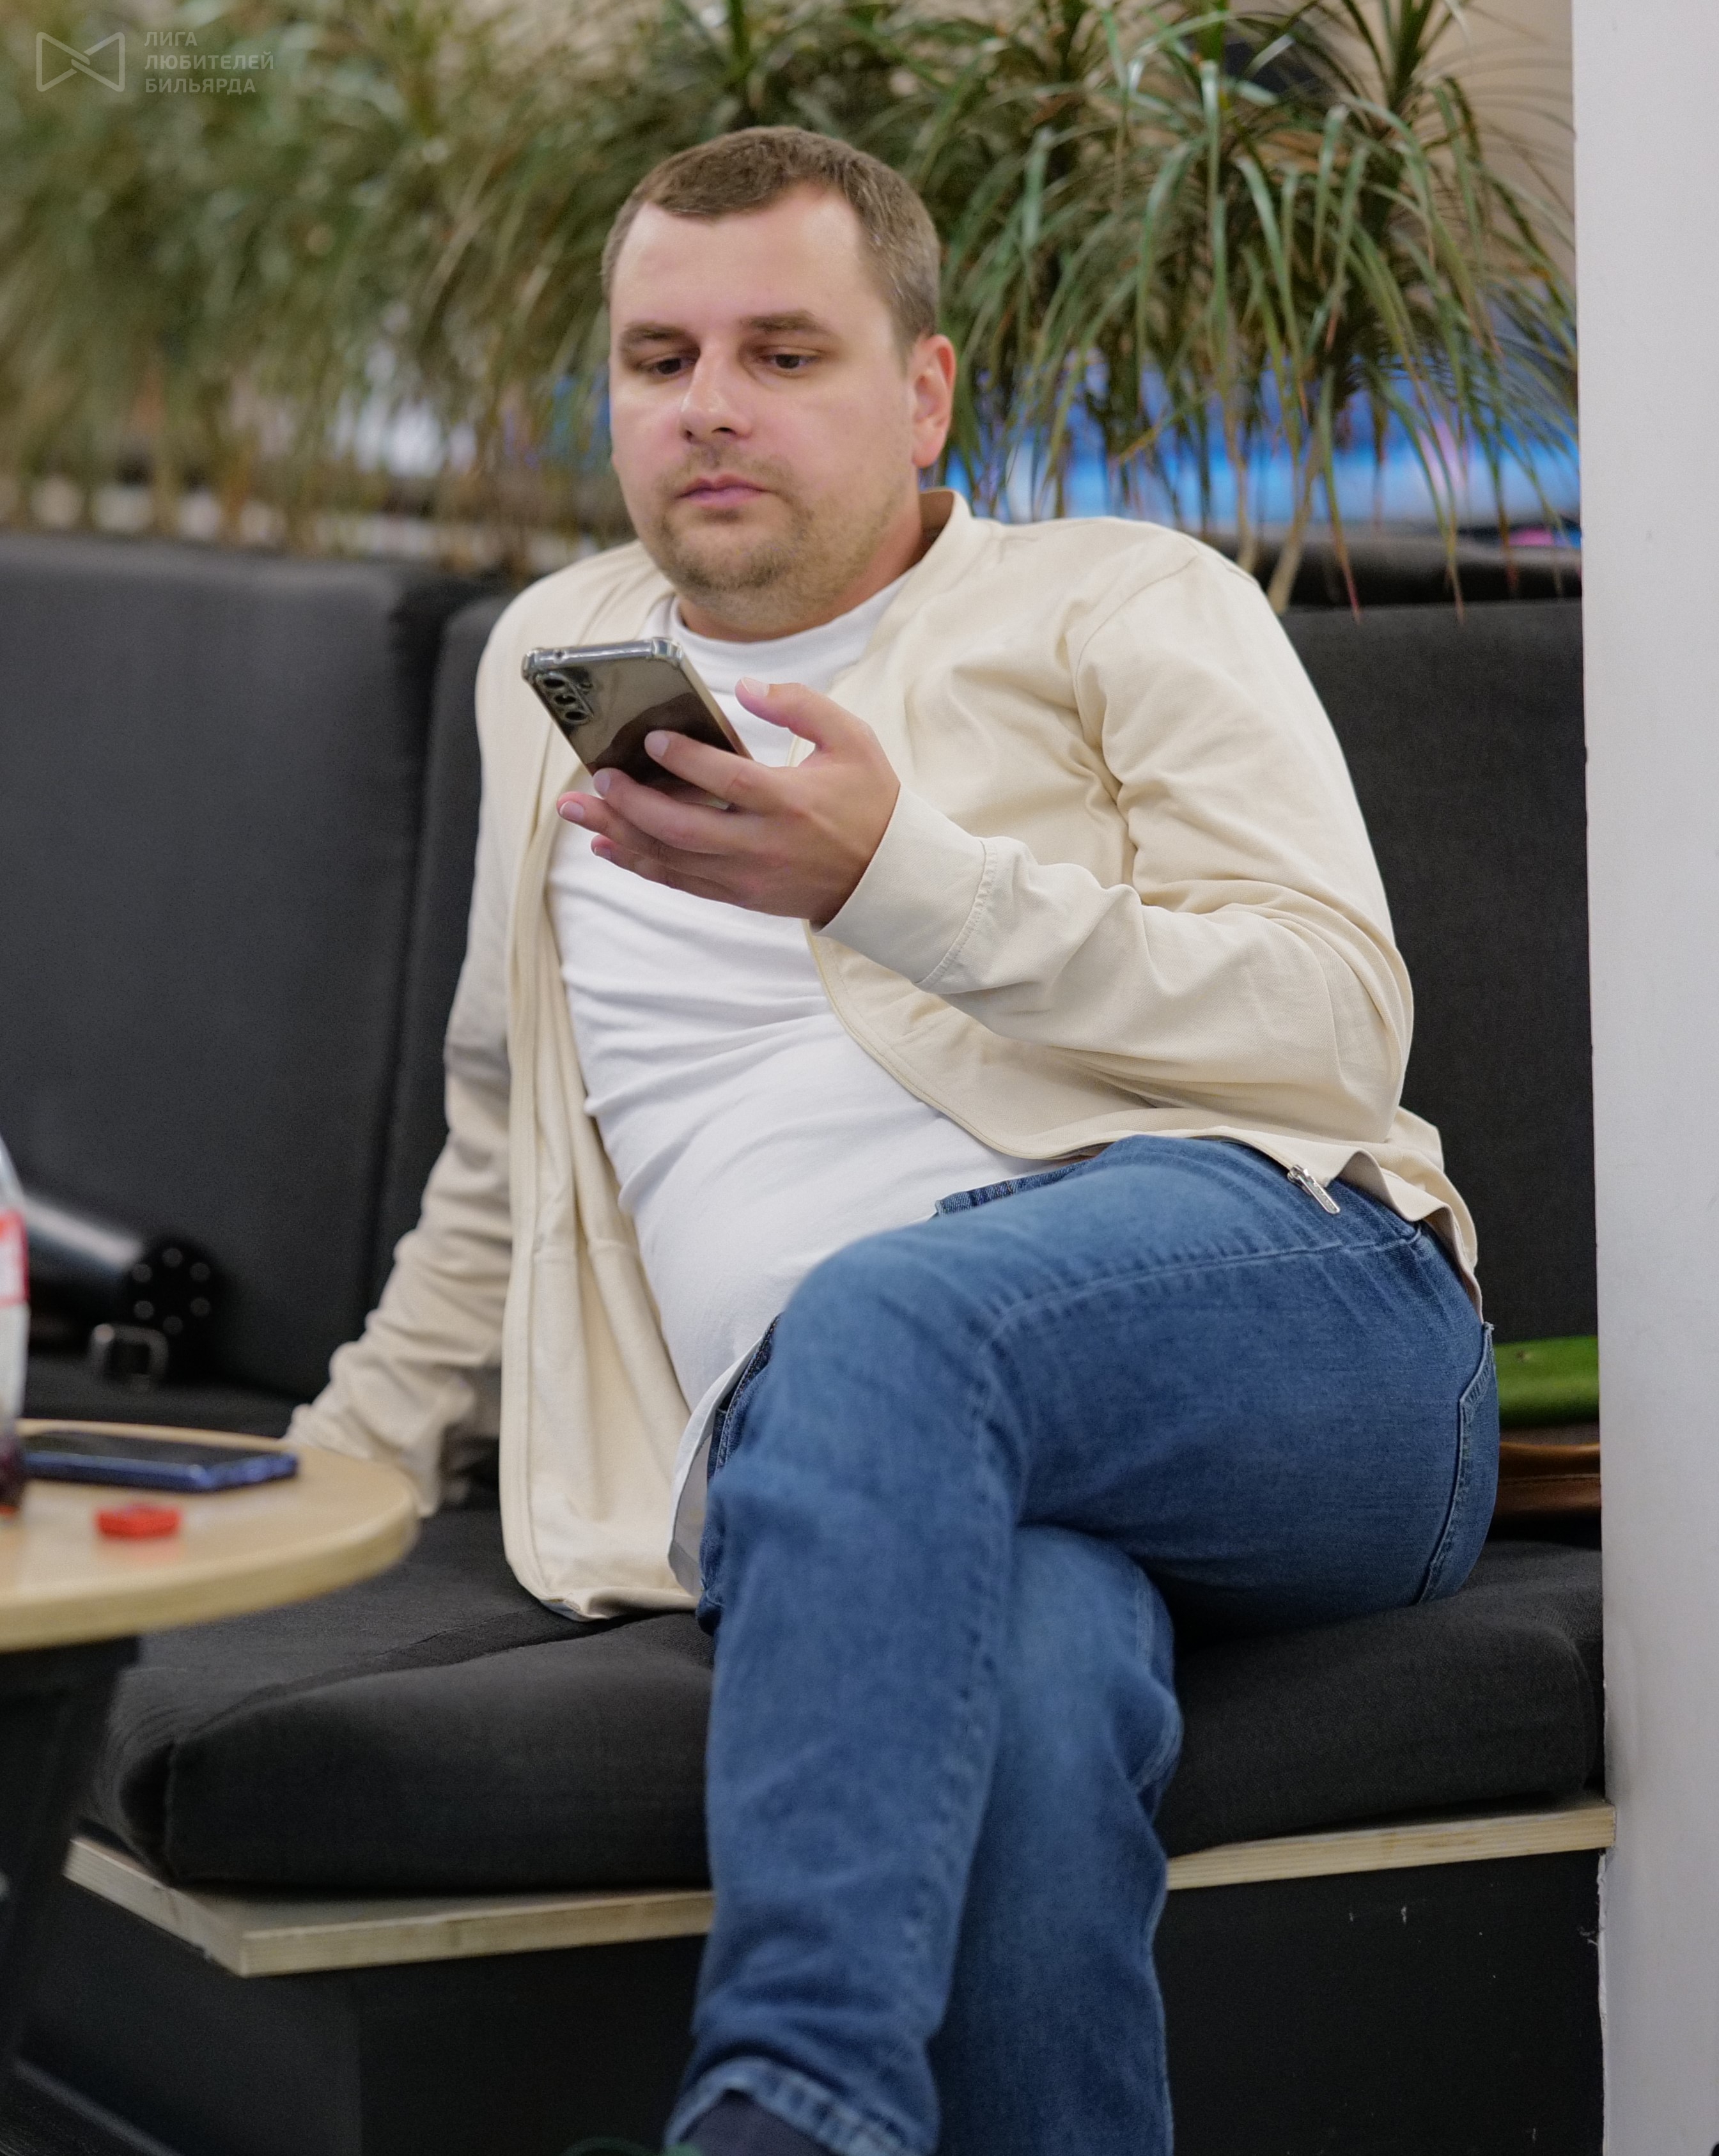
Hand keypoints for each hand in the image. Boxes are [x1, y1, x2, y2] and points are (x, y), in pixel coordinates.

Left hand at [555, 676, 899, 925]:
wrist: (886, 879)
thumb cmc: (868, 801)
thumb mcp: (853, 739)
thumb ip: (800, 704)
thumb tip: (743, 688)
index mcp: (791, 801)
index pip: (727, 780)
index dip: (685, 759)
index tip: (649, 739)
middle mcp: (763, 844)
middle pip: (682, 828)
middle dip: (630, 803)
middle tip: (595, 777)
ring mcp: (748, 876)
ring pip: (670, 859)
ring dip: (617, 834)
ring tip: (575, 810)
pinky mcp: (740, 896)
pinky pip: (679, 882)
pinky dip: (638, 864)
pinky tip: (605, 846)